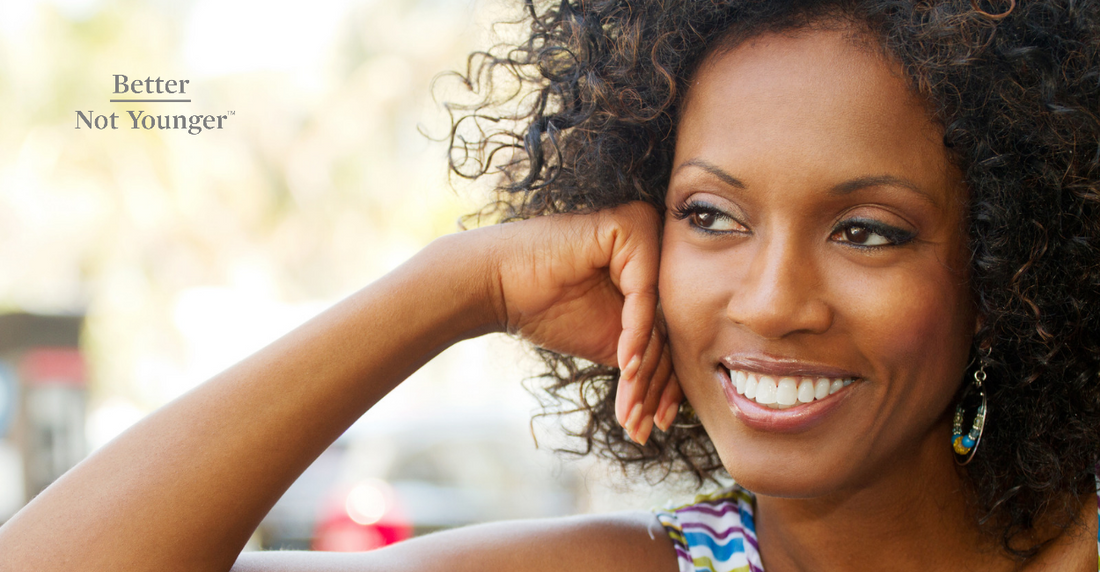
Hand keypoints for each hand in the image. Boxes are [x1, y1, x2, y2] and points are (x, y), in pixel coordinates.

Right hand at [486, 202, 680, 443]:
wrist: (497, 285)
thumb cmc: (547, 309)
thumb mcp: (610, 342)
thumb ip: (646, 355)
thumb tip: (683, 396)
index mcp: (654, 269)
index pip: (667, 332)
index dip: (662, 384)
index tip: (655, 425)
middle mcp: (658, 244)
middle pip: (665, 326)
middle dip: (652, 385)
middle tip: (642, 427)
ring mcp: (648, 231)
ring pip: (657, 317)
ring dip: (642, 372)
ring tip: (631, 413)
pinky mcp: (632, 227)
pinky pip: (642, 295)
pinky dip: (634, 336)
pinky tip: (625, 369)